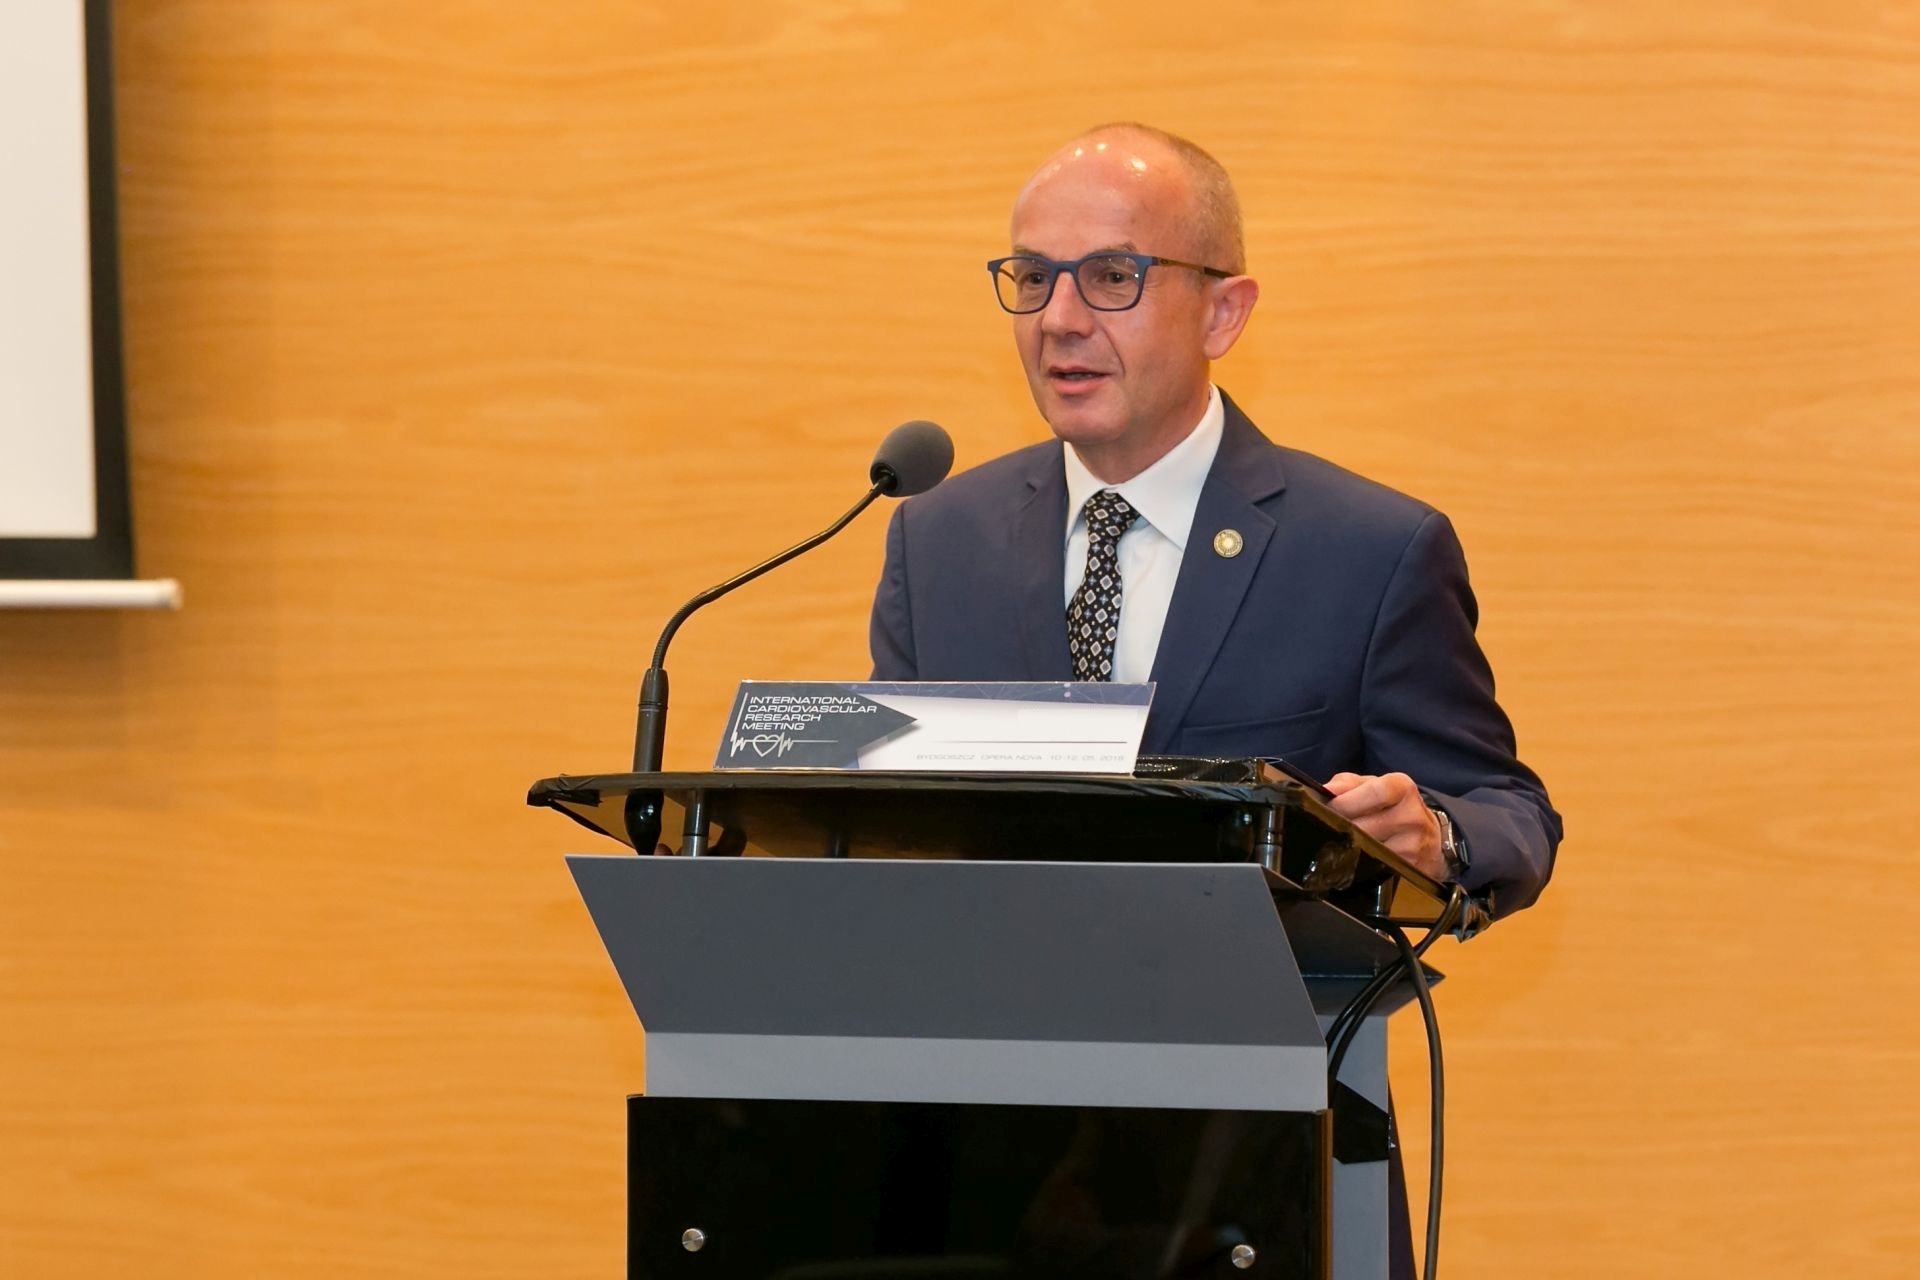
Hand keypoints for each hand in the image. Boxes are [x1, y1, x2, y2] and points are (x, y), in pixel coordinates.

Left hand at [1324, 771, 1445, 879]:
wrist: (1429, 838)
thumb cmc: (1393, 807)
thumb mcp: (1373, 786)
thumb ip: (1346, 784)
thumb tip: (1323, 791)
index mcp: (1402, 787)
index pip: (1374, 792)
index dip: (1347, 802)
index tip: (1329, 808)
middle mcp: (1412, 815)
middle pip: (1365, 825)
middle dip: (1341, 827)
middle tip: (1327, 828)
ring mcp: (1413, 844)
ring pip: (1368, 848)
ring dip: (1349, 846)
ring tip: (1342, 842)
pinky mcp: (1409, 868)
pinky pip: (1375, 866)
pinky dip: (1361, 862)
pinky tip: (1358, 857)